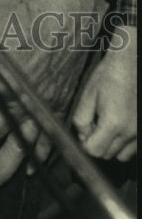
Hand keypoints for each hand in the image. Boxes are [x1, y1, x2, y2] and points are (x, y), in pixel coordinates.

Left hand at [72, 25, 136, 161]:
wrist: (131, 64)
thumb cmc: (108, 75)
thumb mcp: (88, 94)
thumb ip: (81, 119)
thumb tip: (82, 136)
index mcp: (112, 123)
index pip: (94, 151)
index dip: (85, 142)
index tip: (85, 129)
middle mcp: (130, 132)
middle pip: (107, 154)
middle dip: (97, 142)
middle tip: (95, 122)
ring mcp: (140, 132)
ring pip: (122, 154)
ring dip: (112, 144)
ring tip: (108, 123)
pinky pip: (134, 148)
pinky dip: (125, 142)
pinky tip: (120, 123)